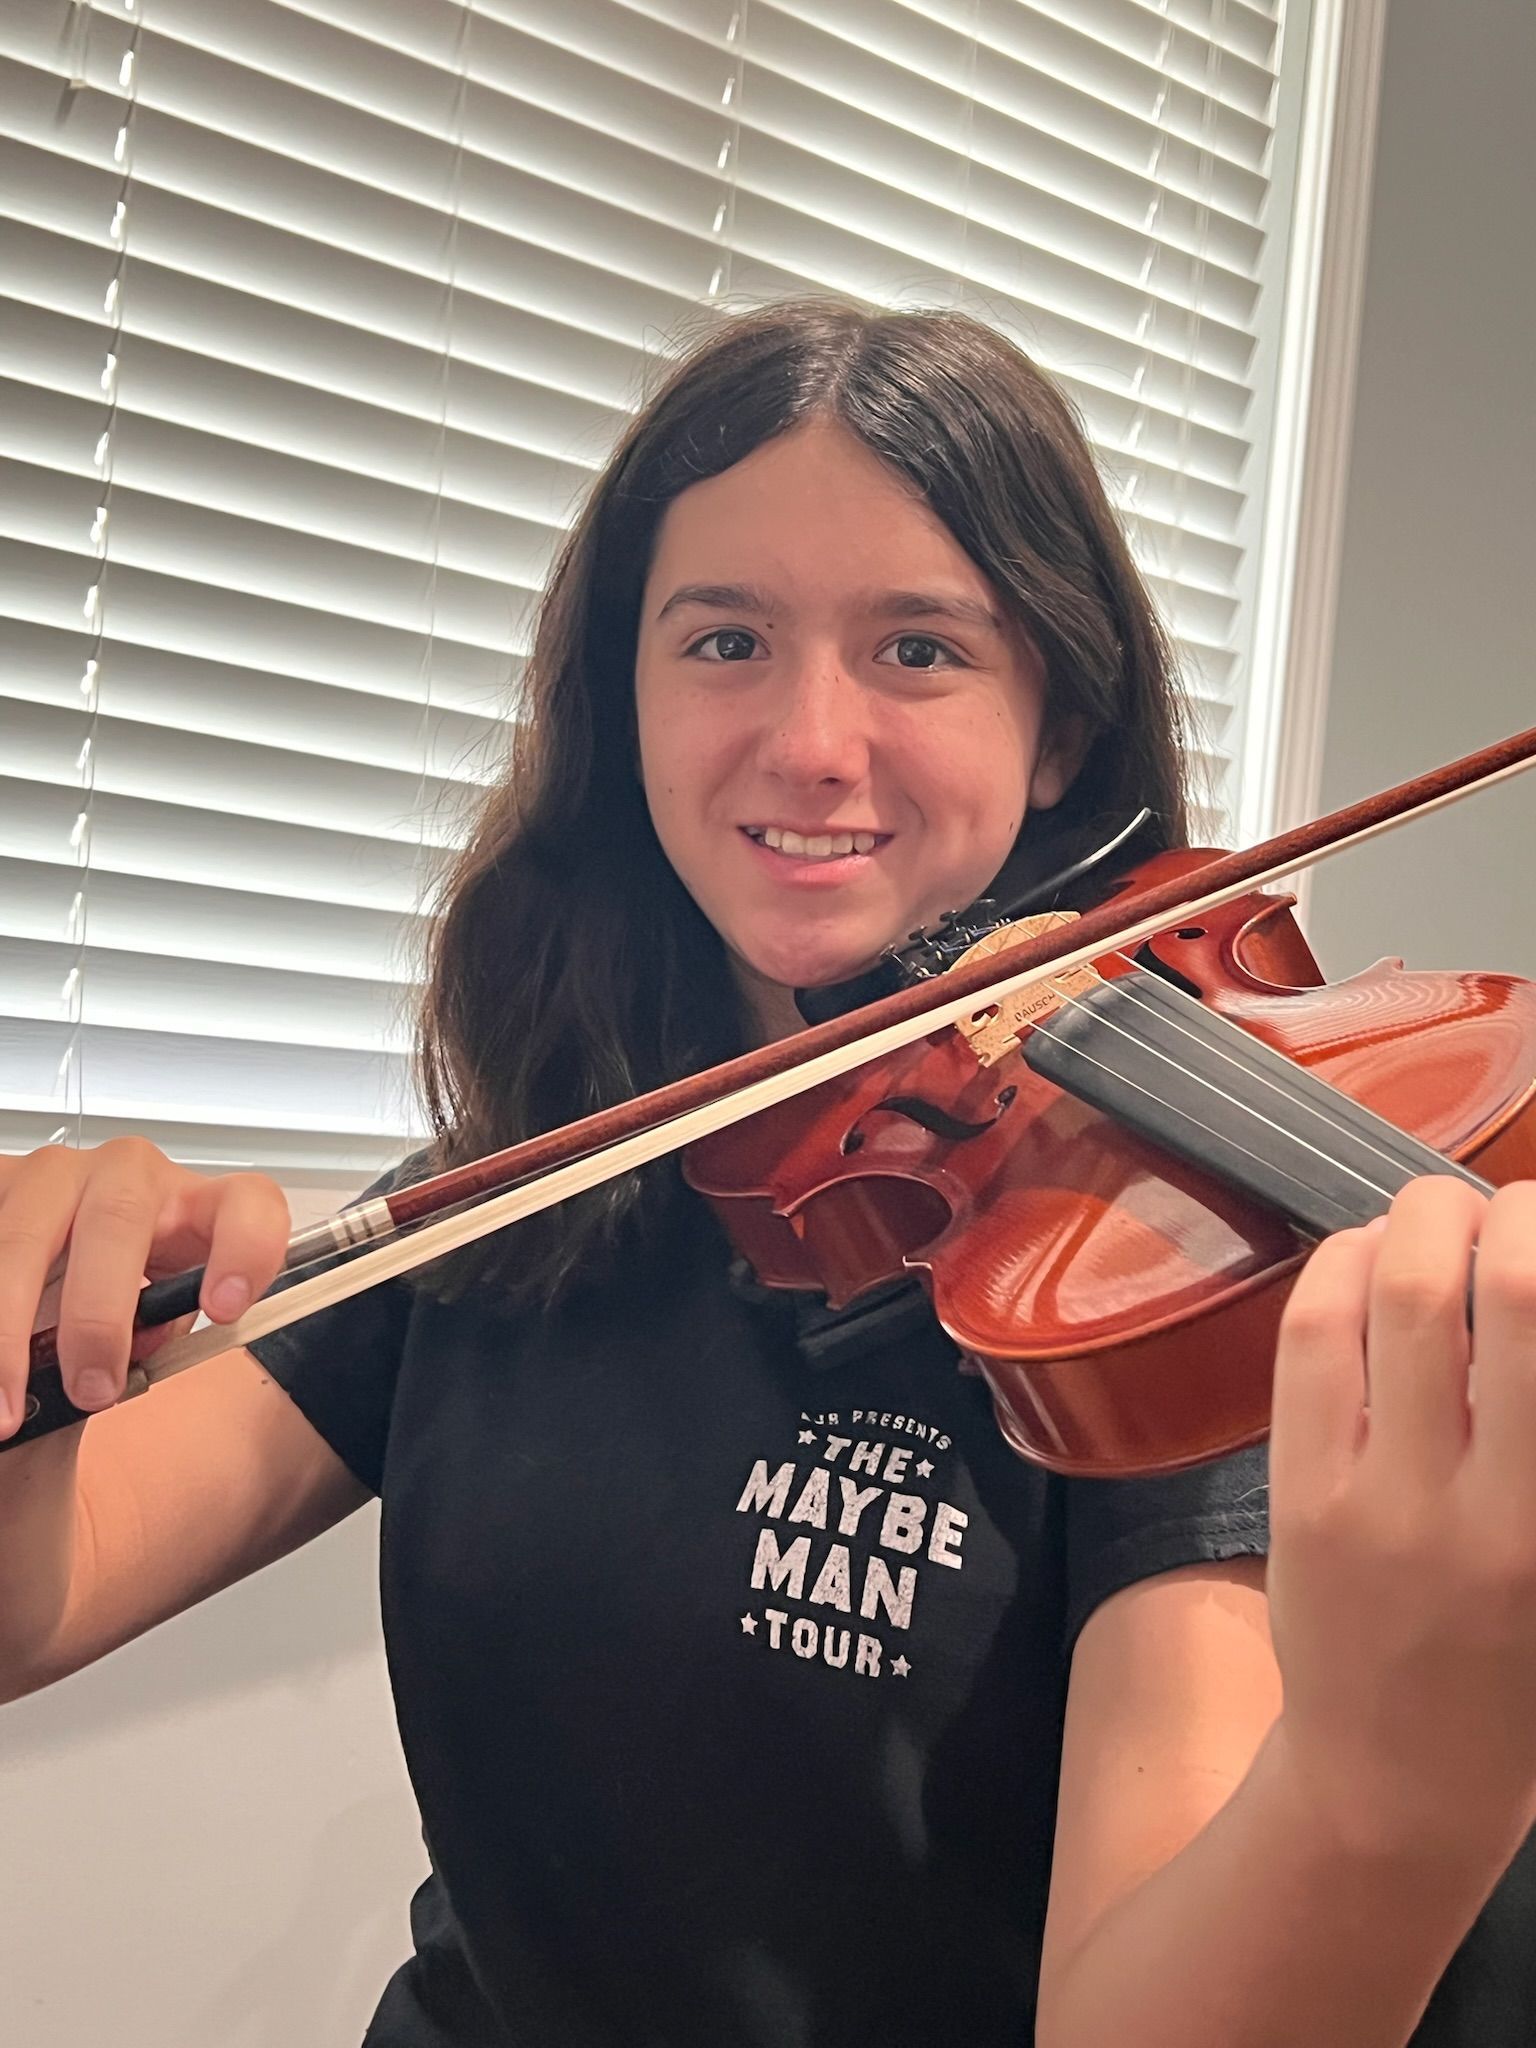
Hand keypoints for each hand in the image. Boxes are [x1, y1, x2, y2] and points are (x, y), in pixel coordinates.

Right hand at [0, 1139, 289, 1438]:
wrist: (57, 1267)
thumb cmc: (116, 1294)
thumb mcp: (150, 1322)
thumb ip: (148, 1345)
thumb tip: (108, 1379)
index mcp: (195, 1205)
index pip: (247, 1204)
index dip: (244, 1250)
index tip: (224, 1310)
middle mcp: (130, 1175)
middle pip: (119, 1219)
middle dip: (99, 1315)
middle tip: (91, 1390)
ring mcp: (58, 1172)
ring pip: (27, 1235)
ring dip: (9, 1329)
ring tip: (6, 1406)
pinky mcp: (1, 1182)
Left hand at [1266, 1175, 1535, 1867]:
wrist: (1394, 1786)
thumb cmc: (1512, 1686)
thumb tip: (1525, 1308)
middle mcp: (1478, 1504)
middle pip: (1489, 1295)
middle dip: (1500, 1215)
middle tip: (1508, 1205)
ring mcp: (1375, 1493)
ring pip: (1389, 1300)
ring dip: (1415, 1224)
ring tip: (1435, 1214)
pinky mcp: (1296, 1489)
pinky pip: (1309, 1345)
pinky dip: (1339, 1273)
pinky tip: (1364, 1257)